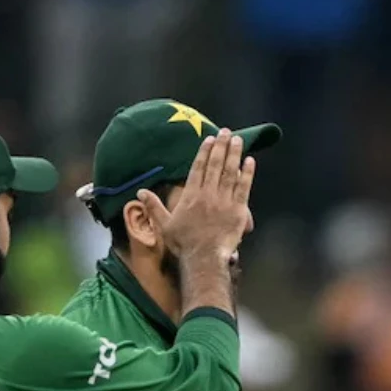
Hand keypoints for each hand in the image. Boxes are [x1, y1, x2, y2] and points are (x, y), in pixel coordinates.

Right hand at [137, 128, 255, 260]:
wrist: (204, 258)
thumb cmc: (184, 243)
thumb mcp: (164, 224)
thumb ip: (153, 206)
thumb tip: (140, 192)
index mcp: (191, 195)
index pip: (198, 168)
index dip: (205, 152)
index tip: (210, 139)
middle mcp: (208, 194)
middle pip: (215, 165)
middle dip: (221, 147)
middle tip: (226, 132)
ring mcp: (224, 201)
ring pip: (230, 172)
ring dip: (234, 154)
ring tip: (237, 140)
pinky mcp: (238, 210)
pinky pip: (244, 188)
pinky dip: (247, 173)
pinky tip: (250, 161)